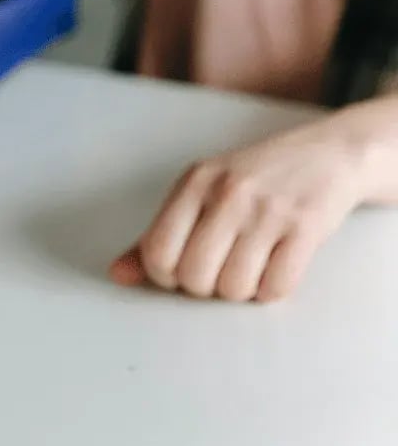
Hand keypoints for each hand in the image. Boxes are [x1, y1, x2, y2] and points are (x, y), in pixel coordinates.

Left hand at [108, 116, 374, 301]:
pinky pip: (276, 287)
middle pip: (194, 277)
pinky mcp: (306, 227)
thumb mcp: (200, 193)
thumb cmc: (253, 181)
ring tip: (248, 267)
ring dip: (240, 290)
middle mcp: (228, 193)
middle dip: (204, 287)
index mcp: (194, 183)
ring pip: (234, 287)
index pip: (157, 253)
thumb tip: (117, 275)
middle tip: (219, 270)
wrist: (326, 155)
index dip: (166, 276)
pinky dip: (271, 290)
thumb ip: (157, 235)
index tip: (183, 269)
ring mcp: (268, 210)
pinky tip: (274, 269)